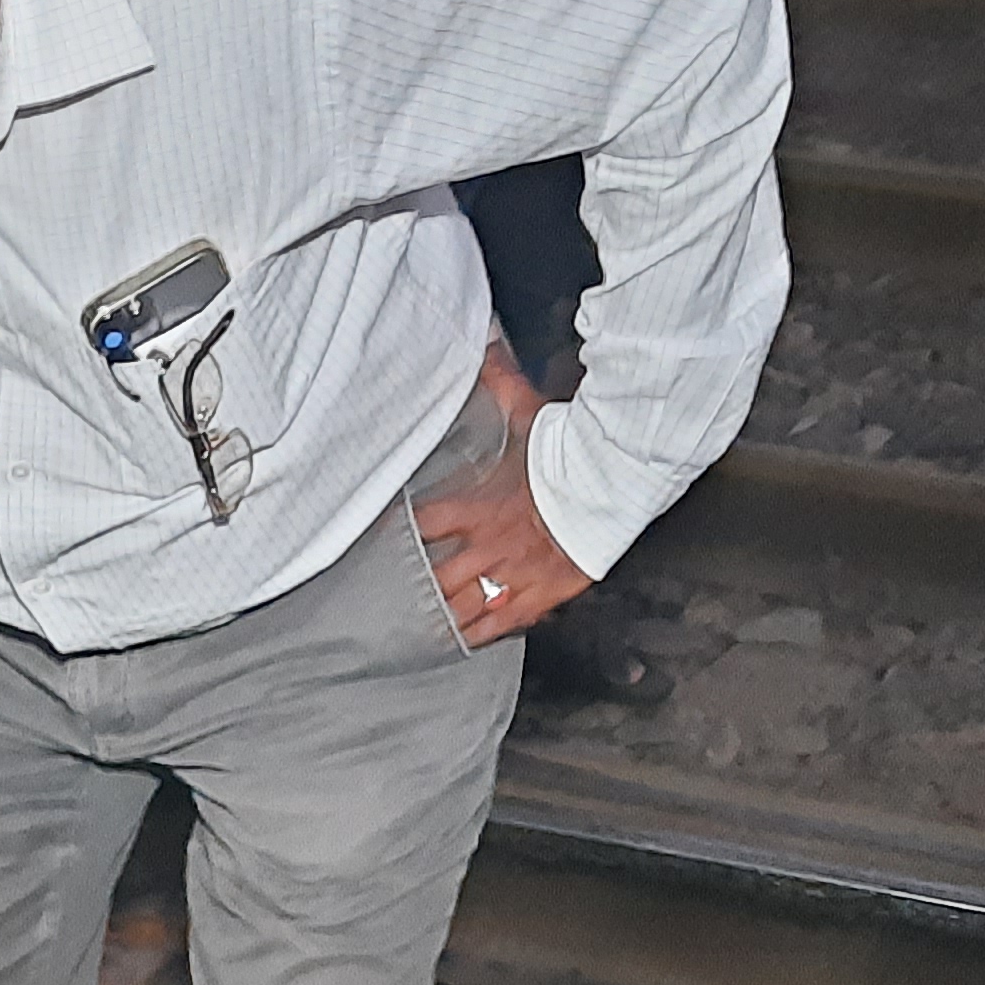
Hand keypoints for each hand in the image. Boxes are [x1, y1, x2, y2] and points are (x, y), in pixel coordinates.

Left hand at [414, 338, 588, 646]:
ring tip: (416, 629)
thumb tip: (484, 343)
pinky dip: (480, 633)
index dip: (396, 534)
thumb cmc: (571, 449)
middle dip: (413, 588)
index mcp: (477, 507)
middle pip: (435, 576)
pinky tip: (463, 641)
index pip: (422, 524)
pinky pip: (501, 621)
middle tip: (386, 601)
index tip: (373, 541)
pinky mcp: (540, 594)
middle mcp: (487, 546)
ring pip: (463, 604)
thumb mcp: (529, 411)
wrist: (612, 483)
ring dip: (440, 616)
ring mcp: (512, 574)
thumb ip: (500, 381)